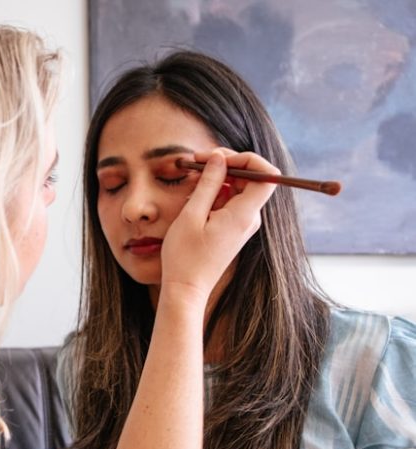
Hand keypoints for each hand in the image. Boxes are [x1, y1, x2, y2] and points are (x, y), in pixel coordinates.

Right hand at [160, 148, 276, 301]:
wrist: (186, 288)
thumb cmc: (185, 256)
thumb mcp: (191, 215)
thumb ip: (208, 184)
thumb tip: (219, 158)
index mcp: (243, 214)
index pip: (266, 175)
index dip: (247, 159)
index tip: (219, 157)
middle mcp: (249, 218)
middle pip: (251, 178)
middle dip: (226, 164)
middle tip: (197, 160)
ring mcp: (242, 224)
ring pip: (237, 188)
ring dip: (216, 178)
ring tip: (190, 179)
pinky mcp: (233, 229)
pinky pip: (229, 202)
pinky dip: (214, 193)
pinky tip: (193, 196)